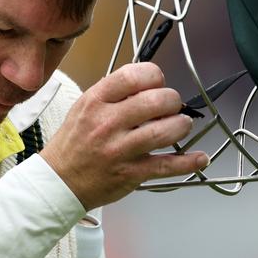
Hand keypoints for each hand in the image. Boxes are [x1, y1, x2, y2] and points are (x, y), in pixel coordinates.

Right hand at [40, 63, 207, 209]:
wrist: (58, 182)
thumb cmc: (73, 145)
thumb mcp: (84, 108)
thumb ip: (113, 95)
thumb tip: (148, 85)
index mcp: (95, 102)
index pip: (134, 75)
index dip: (154, 76)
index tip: (157, 84)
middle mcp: (107, 123)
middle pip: (156, 101)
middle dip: (173, 102)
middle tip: (171, 108)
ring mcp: (119, 149)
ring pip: (165, 131)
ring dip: (181, 126)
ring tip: (179, 127)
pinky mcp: (131, 173)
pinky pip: (167, 165)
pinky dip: (188, 162)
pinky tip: (198, 158)